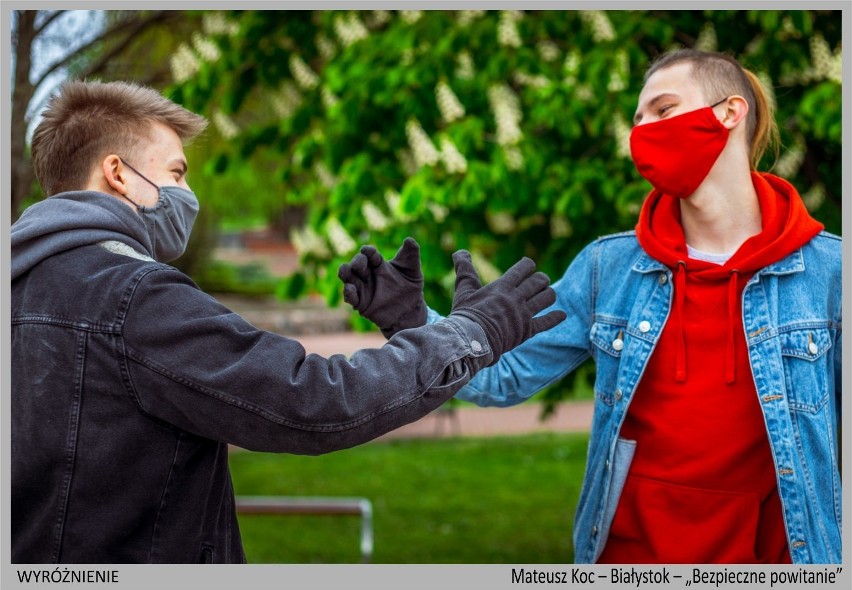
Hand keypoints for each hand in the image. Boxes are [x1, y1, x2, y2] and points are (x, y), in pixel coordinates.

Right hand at [338, 237, 426, 337]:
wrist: (410, 311)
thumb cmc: (410, 287)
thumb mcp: (413, 270)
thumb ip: (411, 255)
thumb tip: (410, 239)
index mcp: (378, 263)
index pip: (369, 254)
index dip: (367, 251)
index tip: (368, 251)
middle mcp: (368, 274)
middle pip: (356, 264)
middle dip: (356, 262)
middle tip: (361, 264)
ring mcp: (363, 288)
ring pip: (348, 278)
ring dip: (345, 273)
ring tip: (345, 271)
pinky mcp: (361, 303)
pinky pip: (350, 297)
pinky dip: (348, 293)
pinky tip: (349, 289)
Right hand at [448, 251, 565, 364]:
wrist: (471, 341)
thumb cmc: (465, 315)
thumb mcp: (464, 290)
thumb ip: (465, 269)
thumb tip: (459, 252)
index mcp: (502, 286)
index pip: (523, 268)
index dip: (528, 265)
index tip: (528, 266)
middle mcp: (516, 298)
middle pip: (539, 281)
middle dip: (541, 279)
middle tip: (540, 281)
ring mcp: (524, 314)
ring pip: (547, 298)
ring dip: (549, 294)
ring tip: (547, 294)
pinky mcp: (527, 331)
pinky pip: (547, 322)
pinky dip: (556, 317)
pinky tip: (562, 314)